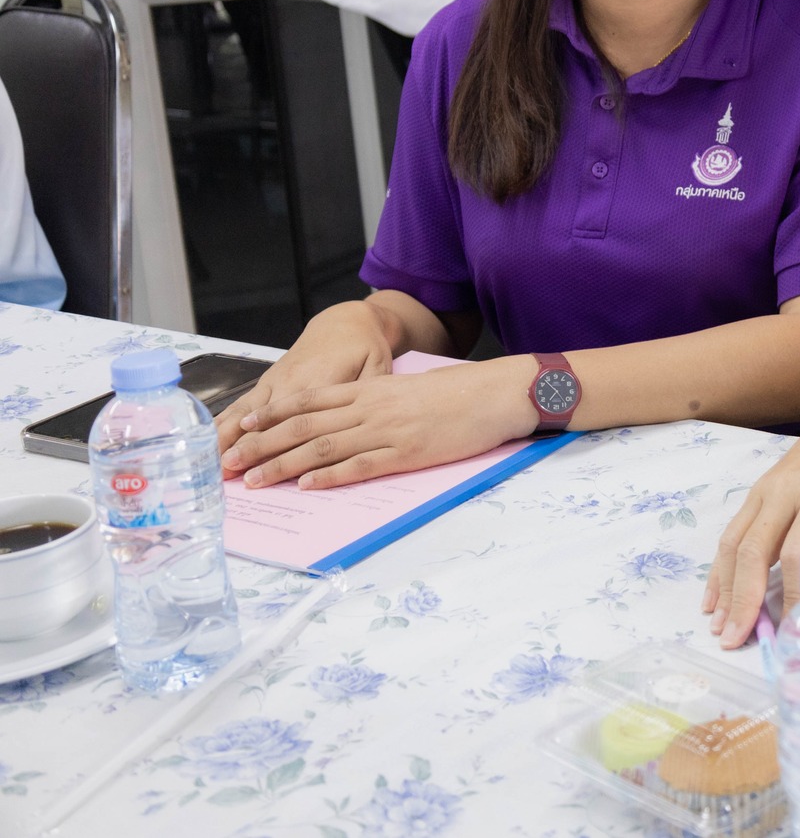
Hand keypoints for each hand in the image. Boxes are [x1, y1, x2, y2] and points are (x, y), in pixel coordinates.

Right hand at [215, 300, 396, 453]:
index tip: (262, 470)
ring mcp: (275, 381)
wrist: (344, 321)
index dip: (277, 447)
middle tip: (224, 475)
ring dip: (226, 438)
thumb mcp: (377, 366)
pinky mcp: (267, 381)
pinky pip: (242, 404)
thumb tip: (368, 420)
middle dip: (244, 449)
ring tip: (211, 463)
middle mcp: (291, 382)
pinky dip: (224, 423)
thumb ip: (369, 395)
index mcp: (320, 381)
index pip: (295, 422)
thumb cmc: (365, 347)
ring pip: (246, 412)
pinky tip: (211, 442)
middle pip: (264, 422)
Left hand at [220, 355, 535, 489]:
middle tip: (229, 462)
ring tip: (255, 479)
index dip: (271, 415)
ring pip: (323, 447)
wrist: (496, 393)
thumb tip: (347, 420)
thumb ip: (375, 400)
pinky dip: (330, 476)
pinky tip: (307, 485)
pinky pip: (360, 466)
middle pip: (304, 426)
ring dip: (283, 464)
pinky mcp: (407, 453)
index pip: (308, 400)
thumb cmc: (457, 392)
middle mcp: (371, 407)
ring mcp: (387, 431)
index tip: (241, 427)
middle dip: (262, 444)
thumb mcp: (407, 388)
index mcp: (371, 389)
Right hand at [703, 394, 799, 648]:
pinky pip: (730, 535)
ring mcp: (763, 491)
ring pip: (734, 544)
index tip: (794, 627)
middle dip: (743, 599)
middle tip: (735, 638)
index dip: (794, 592)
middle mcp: (785, 491)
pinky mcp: (753, 495)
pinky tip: (713, 599)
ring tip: (719, 627)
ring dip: (724, 589)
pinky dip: (719, 570)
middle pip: (755, 550)